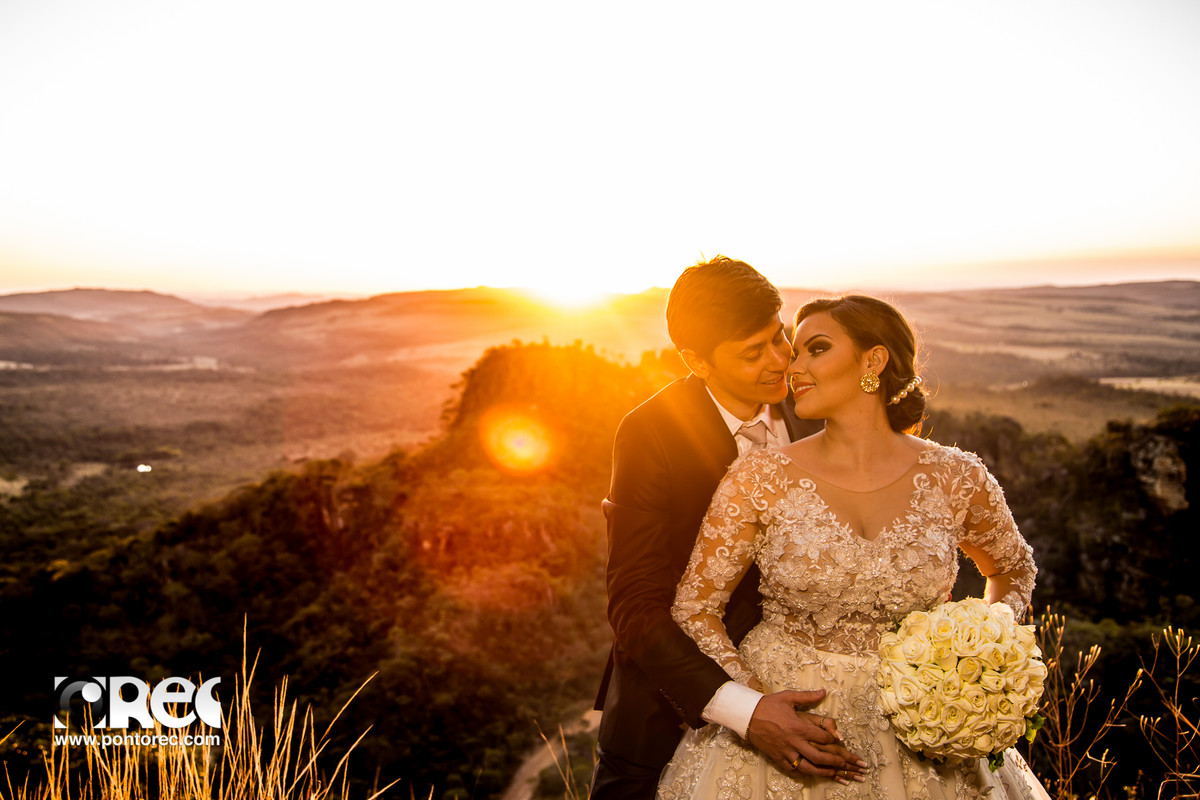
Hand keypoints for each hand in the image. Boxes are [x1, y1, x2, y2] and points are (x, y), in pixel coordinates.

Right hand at [745, 690, 867, 782]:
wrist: (747, 716)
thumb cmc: (768, 705)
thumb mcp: (788, 697)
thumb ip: (807, 696)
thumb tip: (824, 692)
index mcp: (798, 726)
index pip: (823, 737)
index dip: (834, 740)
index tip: (839, 741)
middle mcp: (794, 742)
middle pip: (820, 756)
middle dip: (836, 762)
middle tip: (847, 764)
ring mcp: (786, 752)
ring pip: (808, 767)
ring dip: (824, 772)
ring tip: (836, 774)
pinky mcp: (778, 758)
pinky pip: (794, 770)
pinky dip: (805, 773)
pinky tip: (813, 774)